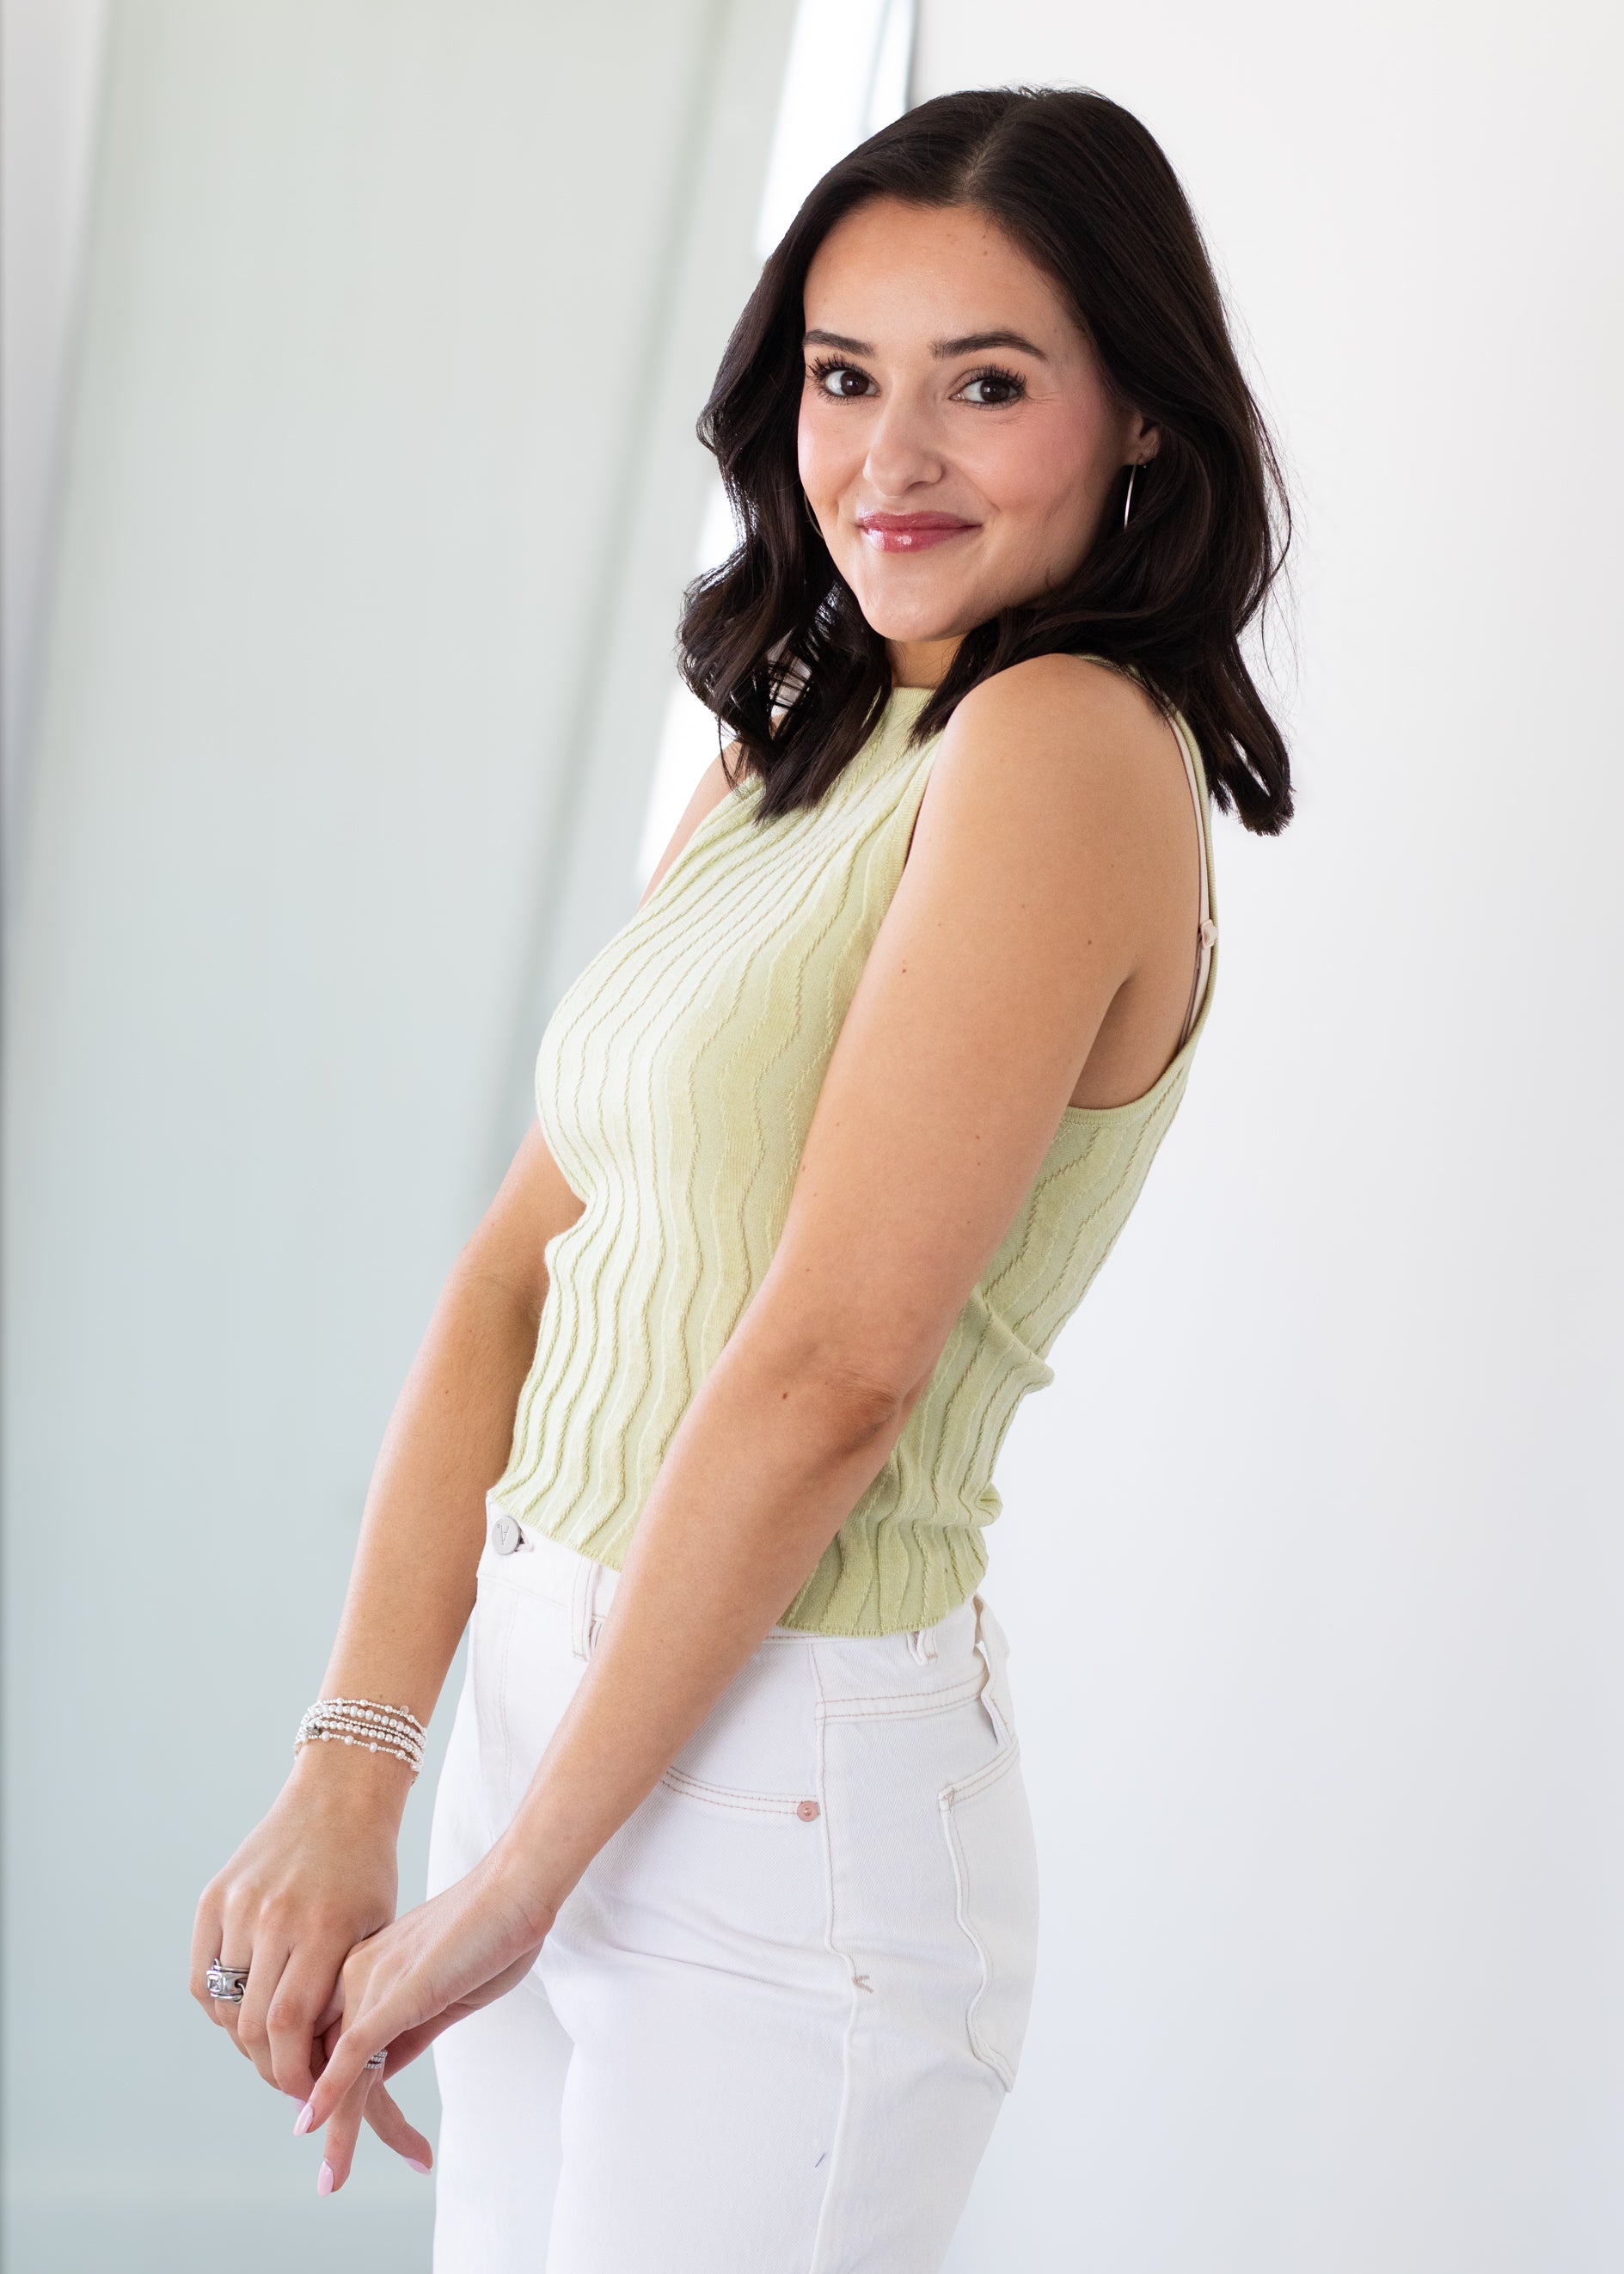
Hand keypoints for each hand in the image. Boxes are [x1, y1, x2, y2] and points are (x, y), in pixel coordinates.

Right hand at [190, 1743, 431, 2171]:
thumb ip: (347, 1995)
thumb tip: (330, 2071)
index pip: (289, 2027)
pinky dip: (220, 2006)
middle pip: (252, 2025)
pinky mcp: (212, 1899)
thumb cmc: (368, 1872)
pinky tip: (245, 2012)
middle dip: (270, 2066)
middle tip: (289, 2079)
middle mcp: (273, 1917)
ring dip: (244, 2041)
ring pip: (225, 2006)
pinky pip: (204, 1976)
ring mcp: (238, 1906)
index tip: (309, 2096)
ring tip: (271, 2047)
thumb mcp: (375, 1932)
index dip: (293, 2074)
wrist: (338, 1798)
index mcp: (323, 1928)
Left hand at [291, 1848, 552, 2193]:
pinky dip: (333, 2098)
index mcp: (360, 1967)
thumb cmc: (491, 1930)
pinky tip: (317, 2131)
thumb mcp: (441, 1990)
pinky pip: (353, 2056)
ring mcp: (369, 1982)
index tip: (342, 2140)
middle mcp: (352, 1973)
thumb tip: (381, 2074)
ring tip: (335, 2180)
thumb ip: (406, 2029)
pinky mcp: (394, 1995)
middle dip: (336, 2125)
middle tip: (336, 2178)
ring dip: (338, 2134)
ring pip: (335, 2071)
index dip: (333, 2096)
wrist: (518, 1888)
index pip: (333, 2047)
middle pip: (327, 2065)